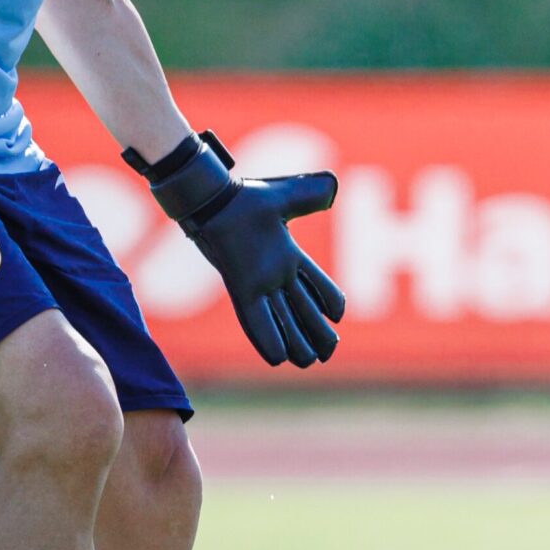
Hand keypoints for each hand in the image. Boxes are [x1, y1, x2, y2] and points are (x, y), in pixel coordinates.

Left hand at [134, 132, 345, 367]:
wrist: (212, 199)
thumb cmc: (241, 197)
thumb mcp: (284, 196)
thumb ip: (308, 196)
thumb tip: (333, 188)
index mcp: (287, 255)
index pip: (314, 283)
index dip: (328, 299)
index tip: (337, 315)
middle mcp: (274, 274)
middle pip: (302, 308)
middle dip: (316, 331)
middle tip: (328, 352)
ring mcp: (258, 283)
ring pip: (283, 319)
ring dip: (297, 341)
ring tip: (309, 362)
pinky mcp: (241, 288)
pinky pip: (257, 319)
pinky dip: (268, 339)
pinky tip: (278, 359)